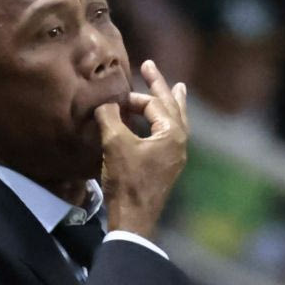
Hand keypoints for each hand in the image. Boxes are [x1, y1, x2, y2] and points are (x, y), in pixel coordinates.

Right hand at [94, 60, 188, 239]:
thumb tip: (104, 102)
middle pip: (172, 106)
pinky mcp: (167, 166)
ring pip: (176, 120)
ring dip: (171, 103)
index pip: (154, 104)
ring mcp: (175, 155)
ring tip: (177, 87)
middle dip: (160, 86)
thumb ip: (110, 117)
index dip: (133, 97)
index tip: (113, 98)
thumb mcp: (115, 143)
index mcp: (173, 133)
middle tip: (150, 66)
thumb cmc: (127, 180)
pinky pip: (169, 135)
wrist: (133, 218)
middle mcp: (180, 142)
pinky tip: (160, 122)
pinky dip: (164, 122)